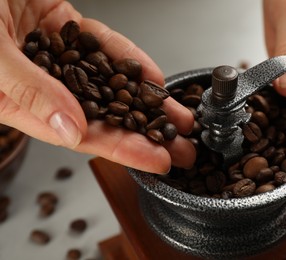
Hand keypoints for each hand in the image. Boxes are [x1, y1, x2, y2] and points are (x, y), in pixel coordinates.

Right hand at [0, 0, 195, 172]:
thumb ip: (27, 91)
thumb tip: (70, 128)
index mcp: (19, 103)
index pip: (80, 135)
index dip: (122, 150)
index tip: (158, 160)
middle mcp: (42, 85)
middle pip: (105, 116)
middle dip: (147, 133)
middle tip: (184, 149)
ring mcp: (57, 55)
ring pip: (111, 85)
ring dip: (148, 102)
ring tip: (181, 119)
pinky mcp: (66, 28)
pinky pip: (104, 47)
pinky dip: (130, 60)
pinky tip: (153, 77)